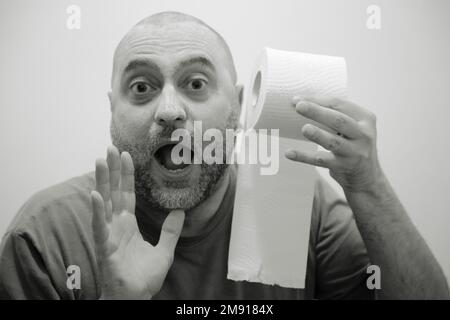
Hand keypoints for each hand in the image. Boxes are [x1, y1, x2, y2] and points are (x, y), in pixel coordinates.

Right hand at [90, 146, 184, 298]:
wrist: (136, 298)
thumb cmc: (144, 278)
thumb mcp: (164, 250)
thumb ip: (170, 230)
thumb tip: (180, 211)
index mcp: (128, 225)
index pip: (127, 194)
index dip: (126, 175)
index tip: (126, 155)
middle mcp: (116, 225)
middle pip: (114, 192)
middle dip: (112, 170)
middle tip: (110, 147)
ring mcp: (109, 234)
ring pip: (104, 203)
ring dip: (102, 182)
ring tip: (101, 161)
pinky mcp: (105, 247)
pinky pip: (100, 226)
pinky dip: (96, 210)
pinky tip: (94, 194)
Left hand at [285, 96, 382, 192]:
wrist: (367, 175)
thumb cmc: (352, 143)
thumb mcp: (353, 127)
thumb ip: (333, 114)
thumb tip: (297, 103)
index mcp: (365, 119)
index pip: (339, 104)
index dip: (317, 100)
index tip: (297, 100)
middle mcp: (363, 135)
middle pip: (339, 120)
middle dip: (318, 112)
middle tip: (299, 106)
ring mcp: (354, 152)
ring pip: (333, 142)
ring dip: (318, 135)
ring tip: (304, 129)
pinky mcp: (343, 167)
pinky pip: (321, 160)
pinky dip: (304, 157)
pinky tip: (290, 153)